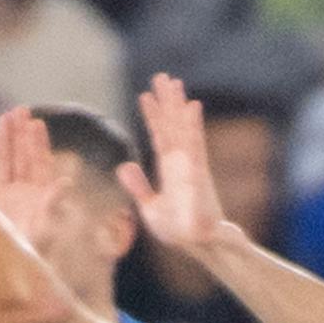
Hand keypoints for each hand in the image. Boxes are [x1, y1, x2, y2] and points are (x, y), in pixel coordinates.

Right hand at [0, 105, 64, 255]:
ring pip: (4, 163)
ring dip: (4, 141)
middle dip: (20, 134)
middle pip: (21, 158)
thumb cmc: (34, 256)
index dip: (38, 144)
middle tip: (19, 110)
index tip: (37, 123)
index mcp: (39, 197)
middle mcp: (22, 195)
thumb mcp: (46, 229)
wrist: (13, 274)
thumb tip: (65, 183)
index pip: (39, 164)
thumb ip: (53, 205)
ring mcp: (4, 198)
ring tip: (4, 117)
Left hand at [119, 74, 231, 258]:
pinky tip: (192, 105)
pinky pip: (195, 144)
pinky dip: (193, 125)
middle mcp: (181, 163)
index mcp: (169, 171)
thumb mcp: (150, 208)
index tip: (146, 95)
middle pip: (172, 125)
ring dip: (177, 105)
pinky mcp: (200, 174)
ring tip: (172, 81)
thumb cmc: (179, 232)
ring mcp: (191, 166)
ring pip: (181, 128)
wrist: (199, 246)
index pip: (159, 136)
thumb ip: (138, 187)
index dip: (152, 116)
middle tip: (162, 76)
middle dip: (167, 101)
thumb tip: (123, 166)